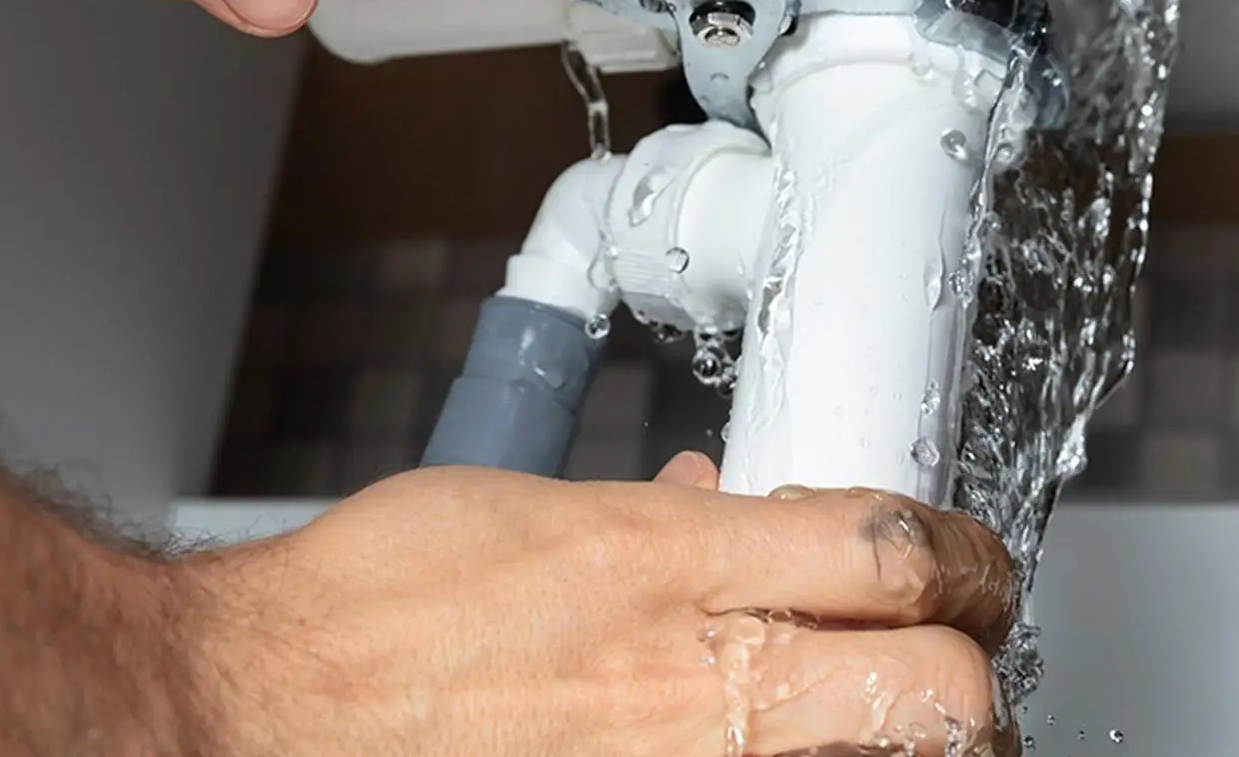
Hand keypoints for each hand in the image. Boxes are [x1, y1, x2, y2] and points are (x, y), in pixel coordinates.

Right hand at [182, 454, 1017, 756]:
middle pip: (944, 684)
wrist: (269, 710)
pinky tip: (772, 747)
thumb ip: (659, 516)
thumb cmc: (378, 606)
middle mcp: (700, 684)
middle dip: (969, 660)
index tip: (960, 561)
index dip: (962, 555)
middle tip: (952, 646)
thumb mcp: (539, 511)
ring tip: (880, 712)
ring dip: (905, 732)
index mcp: (674, 562)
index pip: (898, 549)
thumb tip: (727, 505)